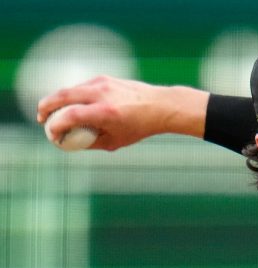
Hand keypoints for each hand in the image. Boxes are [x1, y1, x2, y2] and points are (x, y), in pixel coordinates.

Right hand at [37, 75, 209, 150]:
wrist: (160, 106)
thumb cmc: (139, 127)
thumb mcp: (115, 141)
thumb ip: (90, 142)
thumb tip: (69, 142)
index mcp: (106, 112)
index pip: (70, 115)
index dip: (56, 125)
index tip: (52, 134)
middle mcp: (102, 94)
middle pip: (62, 96)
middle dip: (46, 107)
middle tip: (41, 118)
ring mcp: (102, 83)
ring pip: (70, 89)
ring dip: (57, 100)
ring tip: (53, 113)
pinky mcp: (104, 78)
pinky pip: (81, 86)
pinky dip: (72, 96)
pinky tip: (72, 106)